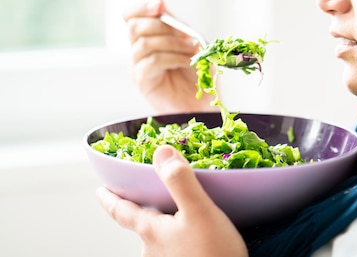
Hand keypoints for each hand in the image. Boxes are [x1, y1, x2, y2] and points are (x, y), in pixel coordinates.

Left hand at [97, 145, 247, 256]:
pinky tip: (198, 237)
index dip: (110, 199)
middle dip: (148, 211)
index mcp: (152, 232)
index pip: (122, 212)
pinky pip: (177, 249)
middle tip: (155, 197)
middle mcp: (154, 251)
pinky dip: (183, 239)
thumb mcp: (198, 211)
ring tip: (183, 215)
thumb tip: (161, 152)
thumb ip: (180, 181)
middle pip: (144, 225)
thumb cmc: (213, 254)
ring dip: (168, 227)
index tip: (100, 190)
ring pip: (162, 239)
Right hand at [123, 0, 211, 112]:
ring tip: (191, 50)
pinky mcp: (141, 81)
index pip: (130, 15)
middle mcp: (139, 50)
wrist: (206, 102)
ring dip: (172, 43)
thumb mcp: (190, 40)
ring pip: (144, 43)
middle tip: (186, 35)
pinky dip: (172, 58)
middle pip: (134, 26)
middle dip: (162, 25)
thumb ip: (174, 20)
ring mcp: (138, 66)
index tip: (159, 4)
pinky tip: (186, 62)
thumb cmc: (199, 73)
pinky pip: (151, 61)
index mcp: (148, 36)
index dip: (141, 6)